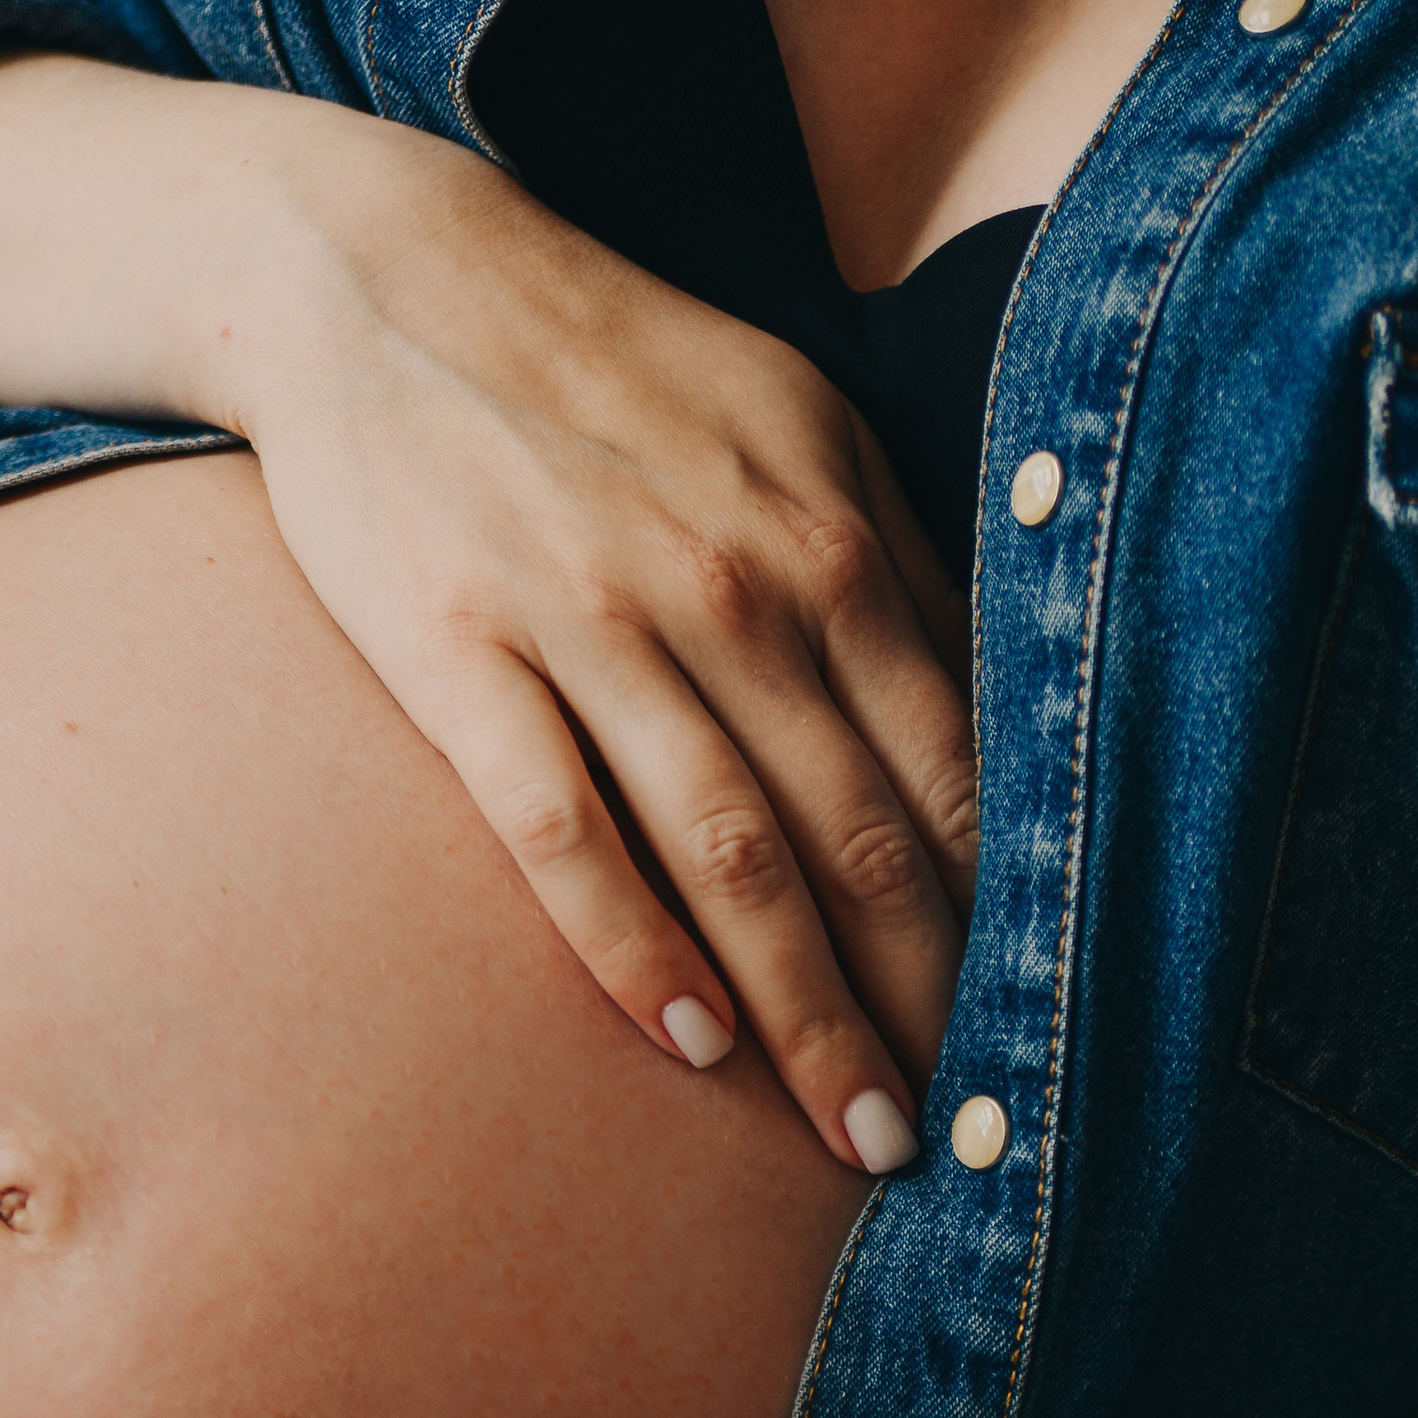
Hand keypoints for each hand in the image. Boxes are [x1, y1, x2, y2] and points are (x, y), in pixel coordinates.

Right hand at [0, 59, 978, 1169]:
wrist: (374, 272)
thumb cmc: (601, 365)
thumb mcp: (789, 423)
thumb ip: (889, 565)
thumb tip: (995, 712)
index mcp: (830, 536)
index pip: (958, 766)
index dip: (1011, 915)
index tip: (1043, 1036)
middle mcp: (735, 587)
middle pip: (867, 836)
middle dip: (929, 1007)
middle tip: (969, 1145)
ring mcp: (594, 623)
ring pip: (737, 856)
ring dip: (810, 1015)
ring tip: (856, 1136)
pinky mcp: (460, 654)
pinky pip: (563, 827)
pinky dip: (631, 943)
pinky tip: (689, 1043)